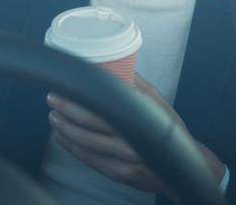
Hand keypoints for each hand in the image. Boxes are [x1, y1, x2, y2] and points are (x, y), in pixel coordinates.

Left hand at [47, 74, 224, 199]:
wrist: (182, 168)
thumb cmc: (168, 131)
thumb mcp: (157, 103)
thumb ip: (135, 84)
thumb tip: (115, 63)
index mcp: (139, 118)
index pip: (102, 104)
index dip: (80, 95)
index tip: (65, 85)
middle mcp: (131, 140)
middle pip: (90, 122)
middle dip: (66, 109)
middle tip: (53, 98)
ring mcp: (123, 159)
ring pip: (85, 142)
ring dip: (64, 128)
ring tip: (54, 116)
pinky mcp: (118, 173)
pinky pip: (89, 159)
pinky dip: (72, 147)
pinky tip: (62, 137)